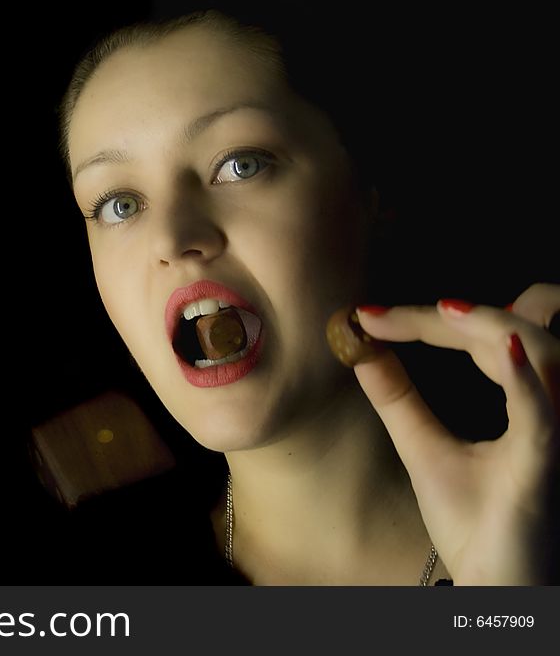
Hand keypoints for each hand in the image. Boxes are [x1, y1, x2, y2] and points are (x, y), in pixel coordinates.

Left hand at [353, 283, 559, 584]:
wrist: (498, 591)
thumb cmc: (478, 526)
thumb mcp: (425, 449)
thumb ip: (399, 398)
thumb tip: (362, 349)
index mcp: (527, 404)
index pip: (487, 339)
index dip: (431, 319)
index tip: (369, 316)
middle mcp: (549, 411)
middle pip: (515, 332)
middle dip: (450, 316)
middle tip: (379, 316)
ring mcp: (553, 435)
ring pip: (545, 353)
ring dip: (489, 327)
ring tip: (436, 312)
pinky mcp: (546, 465)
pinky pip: (544, 414)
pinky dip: (527, 378)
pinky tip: (505, 349)